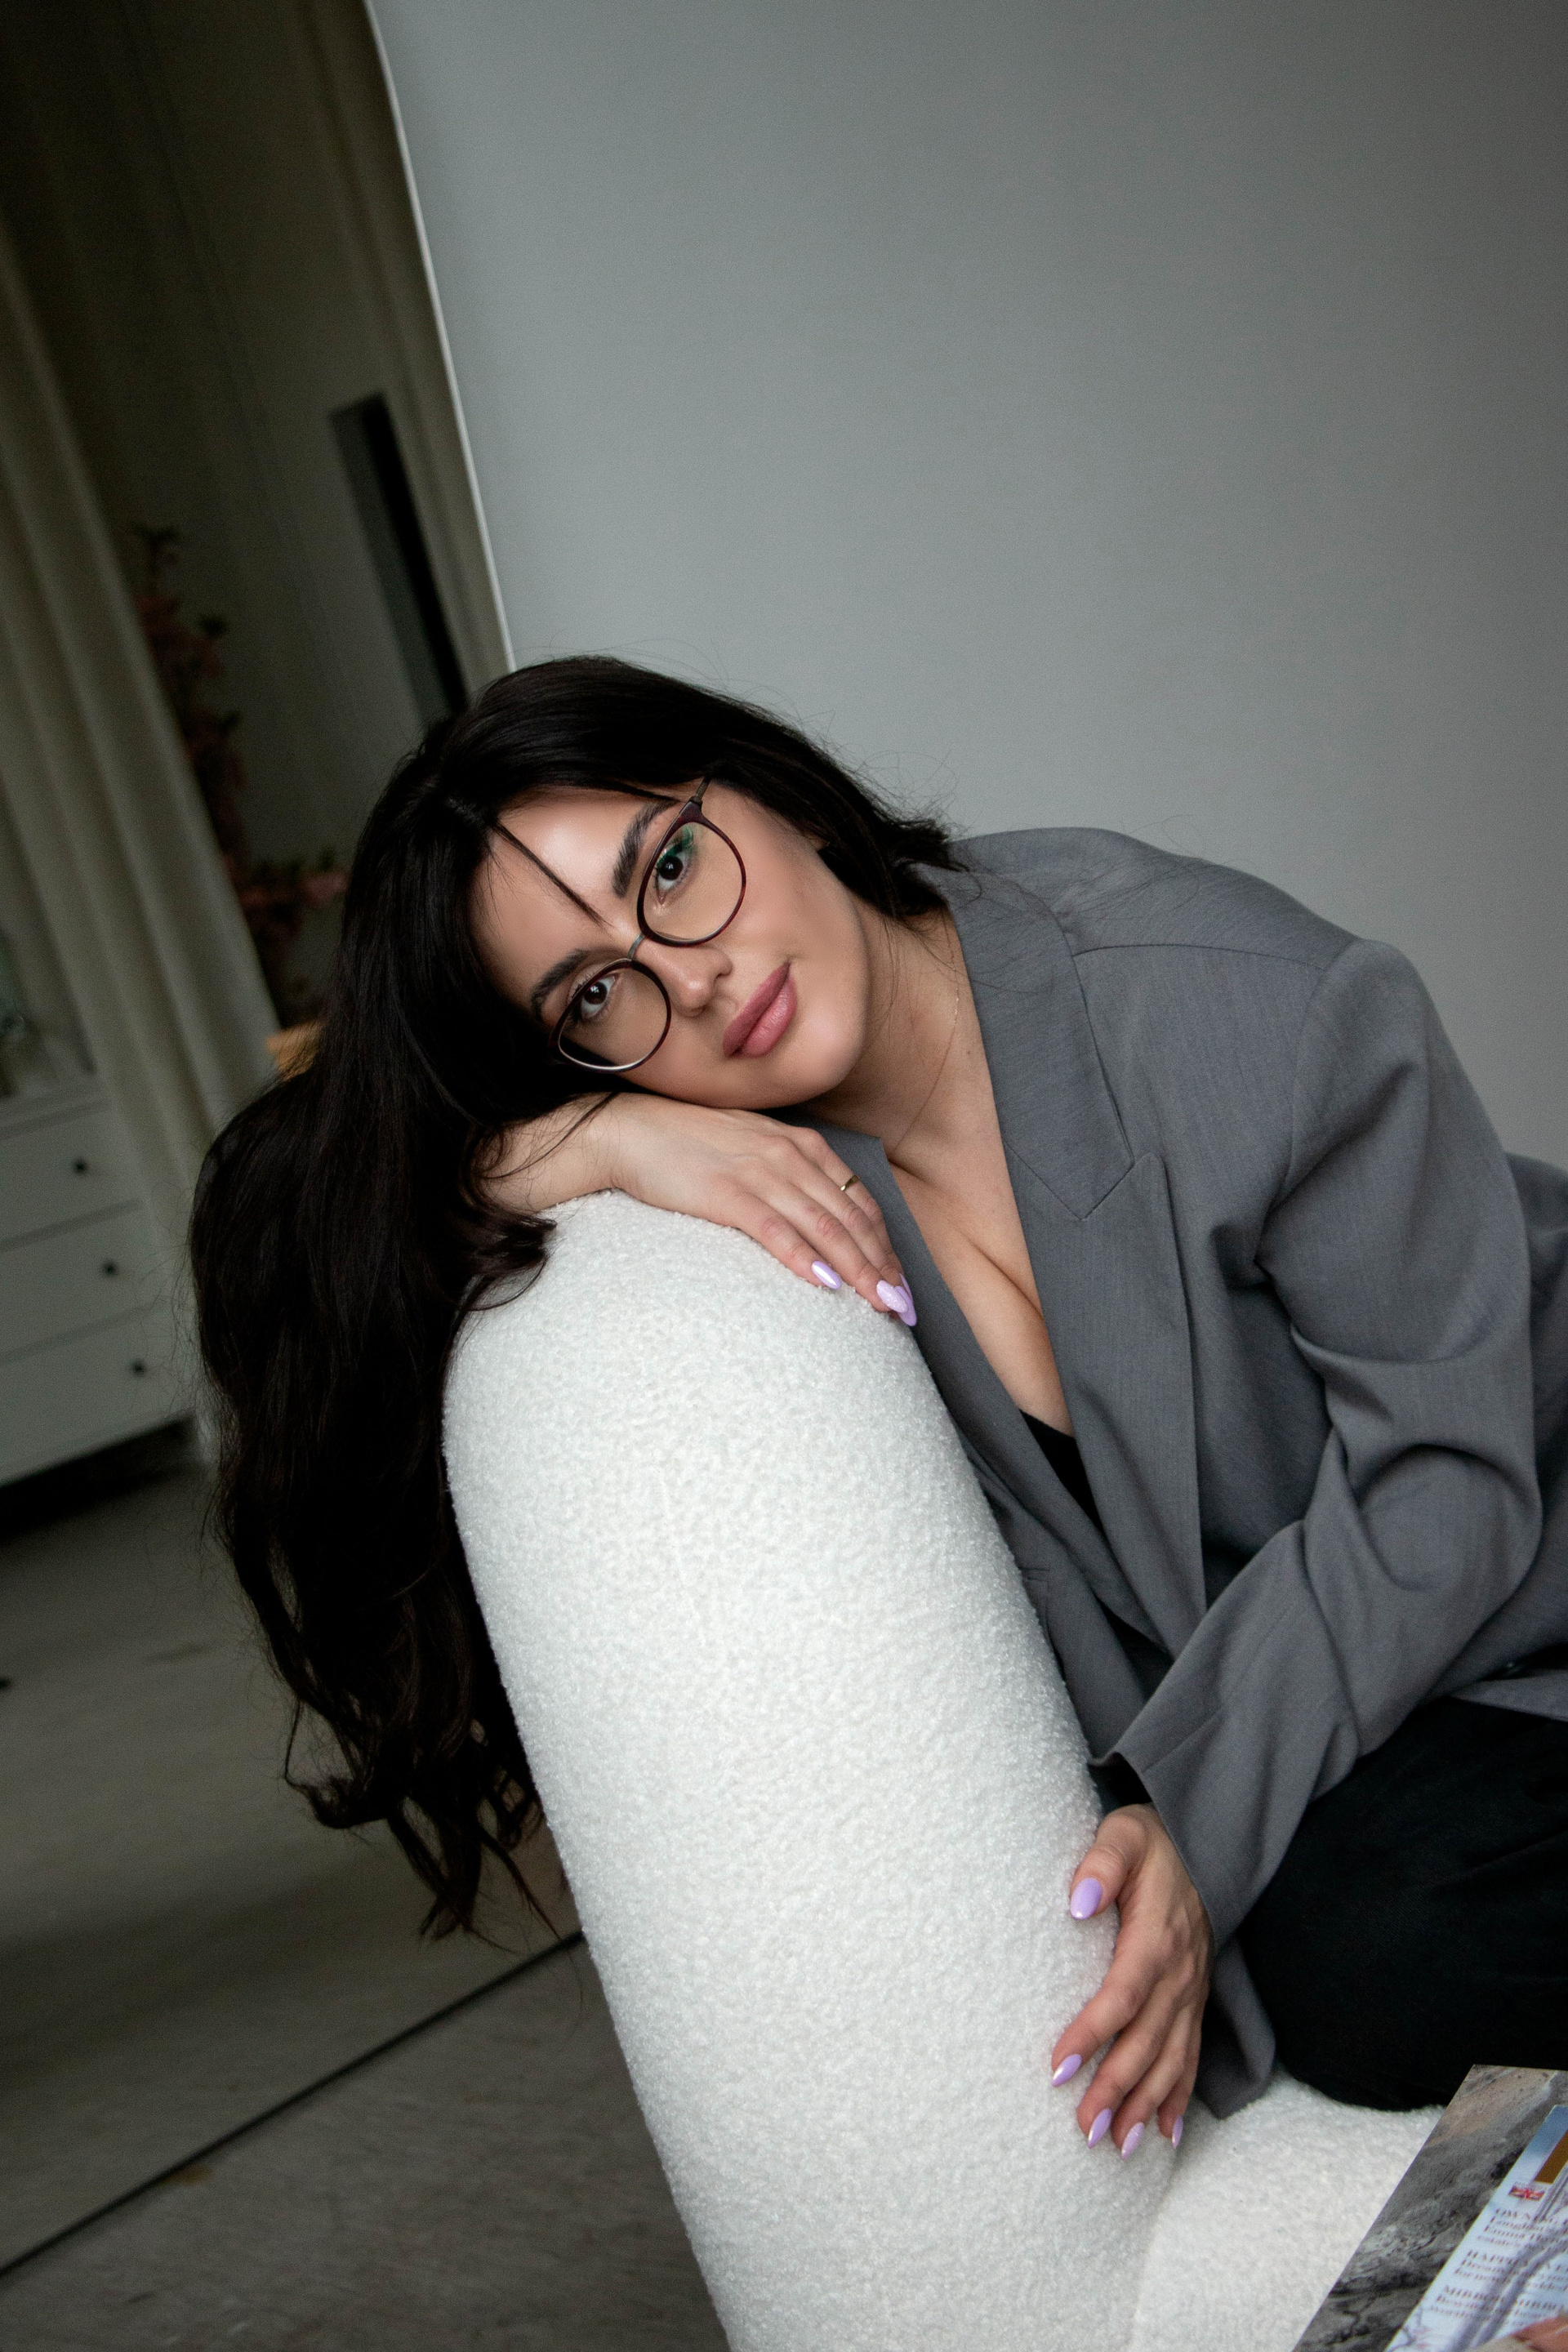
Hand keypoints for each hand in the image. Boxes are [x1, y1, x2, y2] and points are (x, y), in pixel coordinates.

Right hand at [484, 1094, 914, 1320]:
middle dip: (881, 1266)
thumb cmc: (689, 1147)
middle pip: (850, 1219)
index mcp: (802, 1145)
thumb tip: (819, 1225)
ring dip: (857, 1269)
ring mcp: (759, 1172)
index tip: (900, 1281)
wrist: (630, 1132)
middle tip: (903, 1306)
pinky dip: (804, 1257)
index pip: (859, 1201)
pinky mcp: (727, 1192)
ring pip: (824, 1227)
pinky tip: (825, 1282)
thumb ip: (789, 1179)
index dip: (884, 1244)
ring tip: (879, 1304)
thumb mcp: (753, 1151)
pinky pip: (775, 1230)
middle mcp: (790, 1155)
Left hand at [1049, 1804, 1211, 2154]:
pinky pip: (1190, 2054)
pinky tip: (1163, 2132)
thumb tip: (1079, 1900)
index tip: (1058, 2067)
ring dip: (1146, 2104)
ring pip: (1171, 2058)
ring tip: (1120, 2145)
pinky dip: (1178, 2096)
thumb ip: (1102, 1863)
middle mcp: (1180, 1972)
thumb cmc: (1152, 1841)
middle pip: (1147, 2040)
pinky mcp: (1194, 1999)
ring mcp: (1191, 1990)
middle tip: (1085, 2130)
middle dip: (1117, 2088)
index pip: (1123, 1993)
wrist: (1202, 1842)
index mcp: (1157, 1935)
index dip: (1093, 2033)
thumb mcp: (1125, 1836)